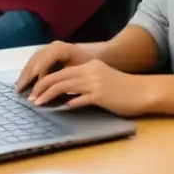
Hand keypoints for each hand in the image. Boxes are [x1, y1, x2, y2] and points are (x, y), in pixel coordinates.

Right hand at [15, 41, 94, 92]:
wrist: (99, 54)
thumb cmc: (89, 64)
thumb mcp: (79, 72)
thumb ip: (63, 78)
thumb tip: (49, 89)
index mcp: (62, 49)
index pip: (44, 62)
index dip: (37, 76)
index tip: (32, 89)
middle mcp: (54, 45)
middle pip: (36, 61)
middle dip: (27, 76)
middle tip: (19, 90)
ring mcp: (50, 47)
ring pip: (33, 60)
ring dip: (25, 73)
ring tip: (20, 87)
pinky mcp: (48, 50)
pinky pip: (35, 60)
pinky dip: (29, 70)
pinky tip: (25, 80)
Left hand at [26, 59, 154, 116]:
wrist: (143, 91)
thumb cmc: (123, 89)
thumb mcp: (102, 79)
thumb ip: (84, 83)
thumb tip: (63, 95)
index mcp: (90, 65)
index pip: (60, 71)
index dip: (44, 81)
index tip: (34, 91)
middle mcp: (91, 71)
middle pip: (58, 77)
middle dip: (40, 88)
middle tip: (30, 98)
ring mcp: (96, 83)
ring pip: (64, 86)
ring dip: (48, 96)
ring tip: (38, 104)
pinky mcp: (101, 95)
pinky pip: (79, 99)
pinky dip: (67, 103)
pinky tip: (61, 108)